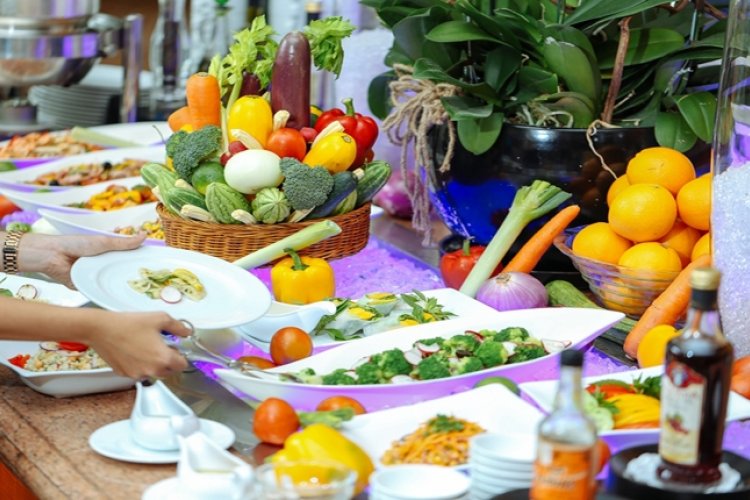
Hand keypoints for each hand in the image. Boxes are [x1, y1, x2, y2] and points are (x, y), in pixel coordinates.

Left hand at [16, 233, 145, 287]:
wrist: (52, 256)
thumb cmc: (76, 244)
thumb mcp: (104, 242)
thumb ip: (124, 242)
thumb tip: (144, 235)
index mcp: (107, 251)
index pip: (127, 256)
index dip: (138, 259)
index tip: (154, 264)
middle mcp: (103, 264)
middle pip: (122, 270)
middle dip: (133, 274)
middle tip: (152, 280)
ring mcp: (97, 275)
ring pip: (113, 282)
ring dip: (121, 284)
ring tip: (141, 290)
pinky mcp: (89, 286)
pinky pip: (101, 290)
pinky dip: (108, 292)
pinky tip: (122, 296)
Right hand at [85, 310, 191, 379]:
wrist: (102, 329)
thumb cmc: (129, 323)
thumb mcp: (159, 318)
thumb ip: (177, 326)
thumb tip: (186, 331)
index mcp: (163, 359)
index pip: (182, 365)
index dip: (181, 355)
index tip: (176, 348)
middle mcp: (151, 370)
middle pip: (169, 371)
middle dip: (168, 360)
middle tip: (161, 345)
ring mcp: (136, 374)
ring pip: (153, 372)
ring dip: (154, 363)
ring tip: (145, 346)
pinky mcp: (124, 374)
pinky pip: (138, 372)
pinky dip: (139, 364)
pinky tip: (134, 351)